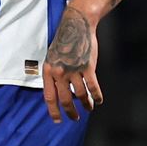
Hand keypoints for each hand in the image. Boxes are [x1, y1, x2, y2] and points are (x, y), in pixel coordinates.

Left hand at [42, 4, 101, 121]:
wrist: (76, 25)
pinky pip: (93, 87)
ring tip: (89, 107)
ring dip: (86, 104)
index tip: (58, 120)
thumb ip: (53, 75)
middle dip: (71, 112)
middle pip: (65, 99)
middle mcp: (59, 72)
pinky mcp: (88, 67)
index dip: (54, 111)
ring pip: (80, 95)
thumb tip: (58, 93)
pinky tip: (98, 100)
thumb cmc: (64, 42)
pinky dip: (96, 96)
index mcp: (48, 71)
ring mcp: (74, 70)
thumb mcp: (52, 58)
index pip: (49, 97)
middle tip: (75, 118)